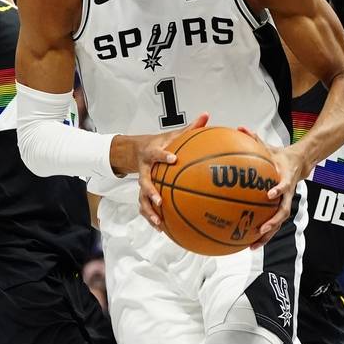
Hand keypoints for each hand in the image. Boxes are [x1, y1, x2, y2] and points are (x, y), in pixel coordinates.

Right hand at [132, 114, 210, 229]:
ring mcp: (142, 182)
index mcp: (151, 154)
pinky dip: (152, 218)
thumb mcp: (172, 135)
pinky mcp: (143, 193)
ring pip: (141, 199)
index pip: (156, 154)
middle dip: (150, 192)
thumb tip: (206, 115)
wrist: (137, 150)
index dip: (163, 157)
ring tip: (159, 222)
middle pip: (144, 182)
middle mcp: (144, 169)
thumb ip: (190, 128)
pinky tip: (162, 228)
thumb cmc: (160, 143)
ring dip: (149, 211)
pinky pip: (145, 207)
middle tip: (160, 200)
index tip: (173, 159)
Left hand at [237, 128, 305, 248]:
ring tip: (253, 244)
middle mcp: (287, 193)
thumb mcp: (270, 147)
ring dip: (268, 234)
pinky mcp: (280, 207)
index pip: (285, 185)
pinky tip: (249, 242)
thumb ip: (255, 139)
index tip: (270, 194)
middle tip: (261, 229)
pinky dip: (263, 234)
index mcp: (286, 177)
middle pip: (283, 211)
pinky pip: (272, 222)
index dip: (279, 190)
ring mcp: (285, 202)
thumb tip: (241, 128)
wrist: (301, 162)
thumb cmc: (281, 156)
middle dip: (273, 222)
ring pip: (278, 222)